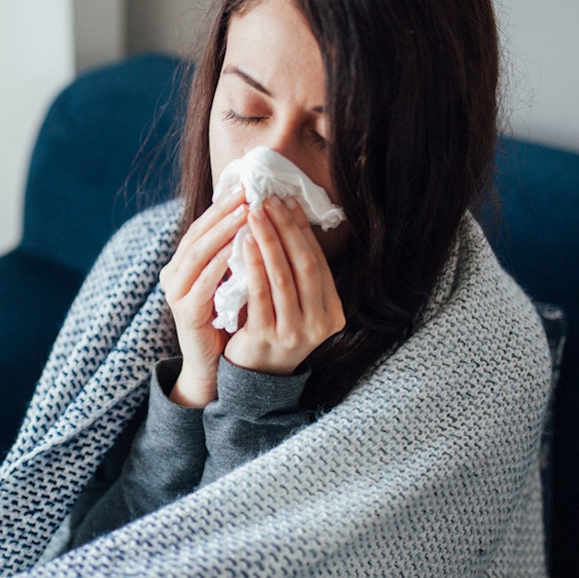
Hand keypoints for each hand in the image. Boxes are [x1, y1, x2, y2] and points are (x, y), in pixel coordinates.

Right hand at [159, 185, 246, 405]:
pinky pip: (202, 284)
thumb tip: (259, 215)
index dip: (223, 206)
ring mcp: (176, 294)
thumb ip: (236, 253)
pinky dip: (219, 264)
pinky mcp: (185, 313)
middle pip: (198, 234)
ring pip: (198, 254)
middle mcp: (173, 274)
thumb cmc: (227, 320)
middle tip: (247, 192)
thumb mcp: (231, 280)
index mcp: (183, 264)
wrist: (213, 366)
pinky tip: (237, 250)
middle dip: (223, 212)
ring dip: (222, 231)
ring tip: (245, 213)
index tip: (247, 186)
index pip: (202, 226)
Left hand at [224, 196, 345, 375]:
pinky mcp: (267, 337)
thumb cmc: (273, 329)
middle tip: (270, 200)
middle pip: (306, 266)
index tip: (287, 201)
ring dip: (269, 240)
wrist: (253, 377)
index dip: (303, 230)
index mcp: (333, 313)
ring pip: (284, 277)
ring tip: (255, 214)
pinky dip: (254, 265)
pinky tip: (244, 242)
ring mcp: (295, 333)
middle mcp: (319, 324)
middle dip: (287, 229)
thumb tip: (288, 217)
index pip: (319, 262)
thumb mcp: (296, 305)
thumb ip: (297, 273)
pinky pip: (261, 294)